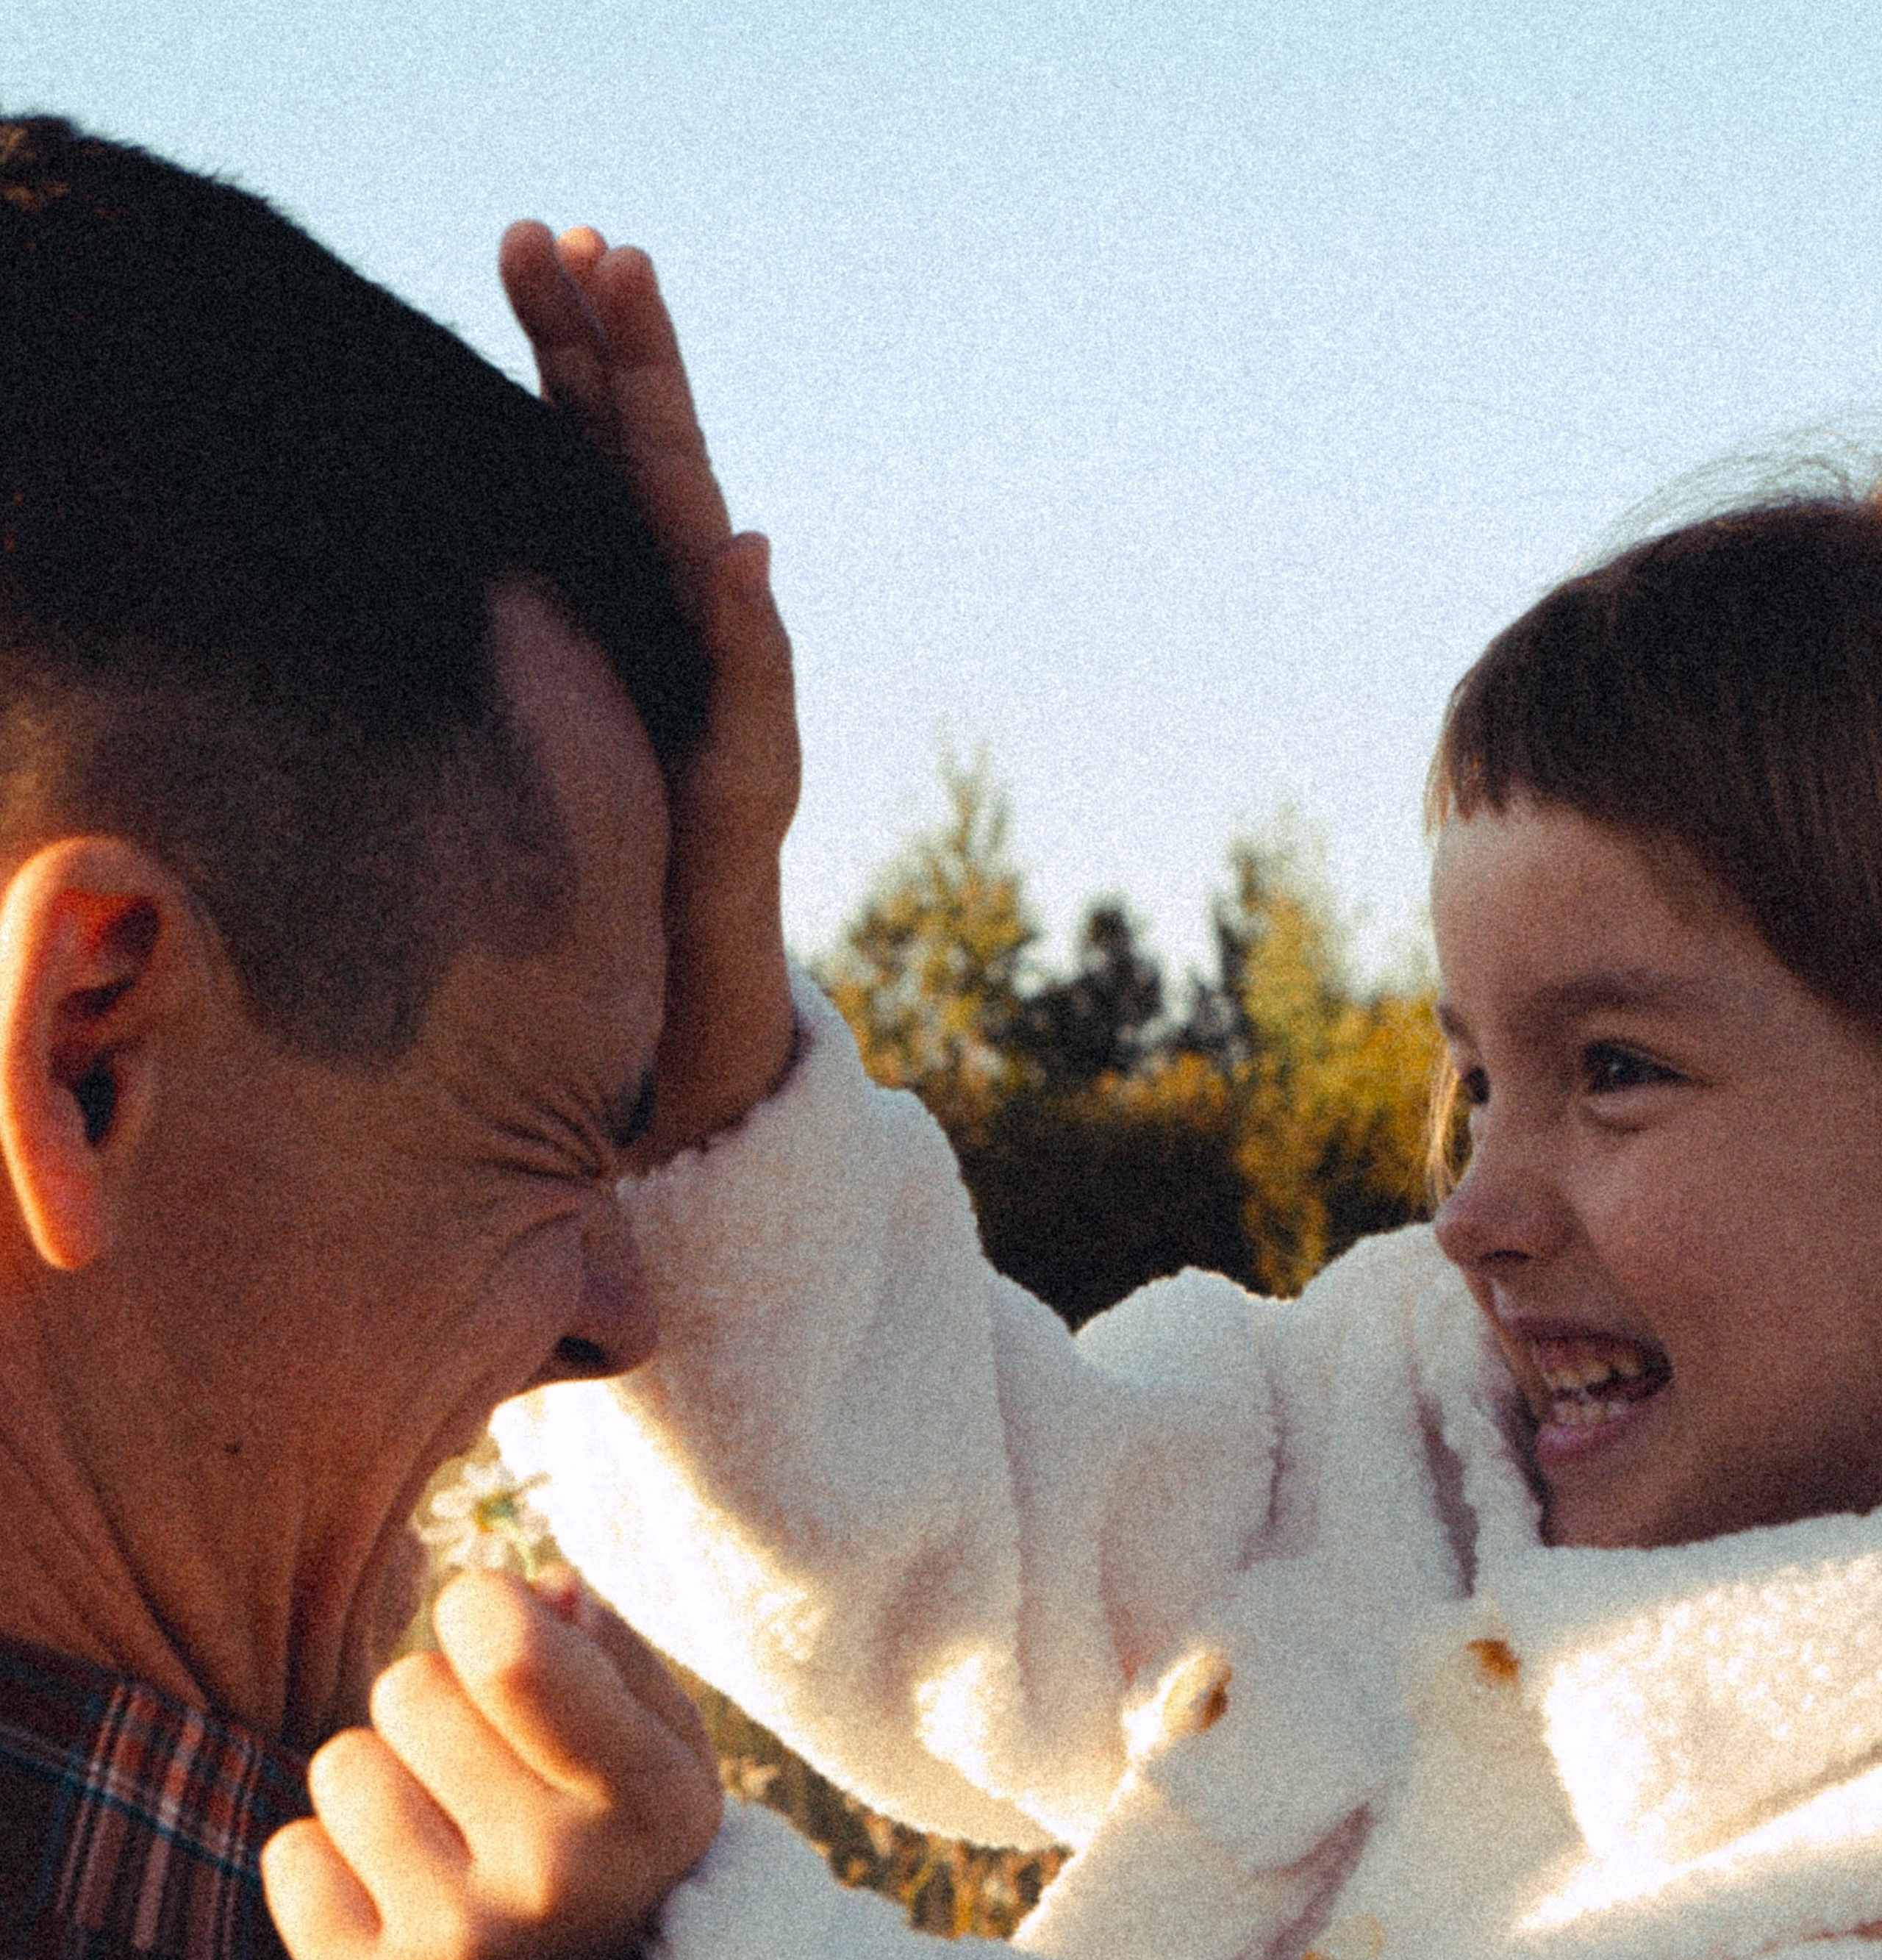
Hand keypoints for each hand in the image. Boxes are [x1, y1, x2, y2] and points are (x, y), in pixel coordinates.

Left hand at [263, 1566, 722, 1959]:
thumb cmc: (617, 1837)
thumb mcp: (656, 1739)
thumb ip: (605, 1646)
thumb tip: (534, 1586)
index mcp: (647, 1798)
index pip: (503, 1649)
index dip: (484, 1612)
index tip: (502, 1643)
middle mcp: (560, 1880)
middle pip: (406, 1686)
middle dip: (433, 1706)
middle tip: (481, 1772)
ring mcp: (463, 1949)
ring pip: (343, 1764)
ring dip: (380, 1781)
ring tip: (442, 1834)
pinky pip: (290, 1854)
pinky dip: (329, 1862)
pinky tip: (397, 1895)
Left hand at [501, 222, 799, 1159]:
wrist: (686, 991)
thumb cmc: (614, 859)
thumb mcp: (566, 726)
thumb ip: (560, 636)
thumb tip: (502, 546)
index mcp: (639, 604)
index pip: (602, 453)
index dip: (573, 351)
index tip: (534, 239)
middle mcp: (692, 629)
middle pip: (654, 466)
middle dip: (623, 349)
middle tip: (586, 236)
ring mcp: (730, 698)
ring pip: (698, 545)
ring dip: (674, 435)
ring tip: (647, 329)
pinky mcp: (751, 783)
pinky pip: (749, 697)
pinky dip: (747, 628)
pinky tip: (738, 559)